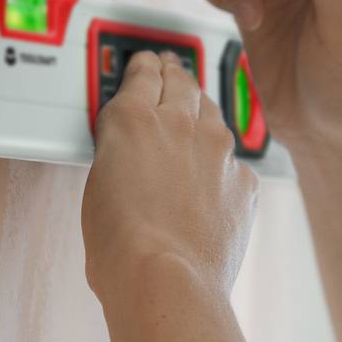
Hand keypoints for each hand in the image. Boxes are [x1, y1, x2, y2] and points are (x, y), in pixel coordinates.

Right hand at [81, 49, 257, 307]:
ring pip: (213, 116)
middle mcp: (181, 124)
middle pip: (182, 83)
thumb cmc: (121, 245)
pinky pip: (234, 163)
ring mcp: (218, 151)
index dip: (145, 65)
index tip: (147, 63)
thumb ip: (119, 157)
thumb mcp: (98, 186)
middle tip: (172, 72)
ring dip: (202, 114)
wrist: (165, 278)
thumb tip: (130, 161)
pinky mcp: (244, 180)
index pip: (143, 73)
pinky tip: (213, 184)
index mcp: (133, 119)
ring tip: (195, 120)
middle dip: (175, 76)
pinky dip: (223, 167)